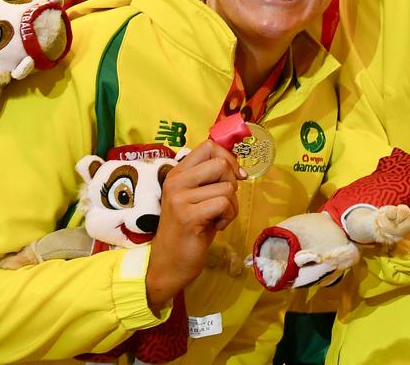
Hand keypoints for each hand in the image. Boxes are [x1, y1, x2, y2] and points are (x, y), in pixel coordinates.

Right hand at [146, 140, 243, 310]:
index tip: (234, 176)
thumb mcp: (199, 198)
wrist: (170, 264)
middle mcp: (175, 181)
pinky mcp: (188, 216)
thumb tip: (240, 167)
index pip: (209, 146)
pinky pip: (224, 204)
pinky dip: (229, 216)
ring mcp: (179, 198)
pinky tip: (216, 226)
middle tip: (223, 202)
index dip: (229, 158)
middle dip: (233, 183)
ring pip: (227, 187)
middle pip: (221, 163)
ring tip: (217, 218)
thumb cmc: (190, 230)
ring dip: (232, 206)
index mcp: (178, 173)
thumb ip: (212, 179)